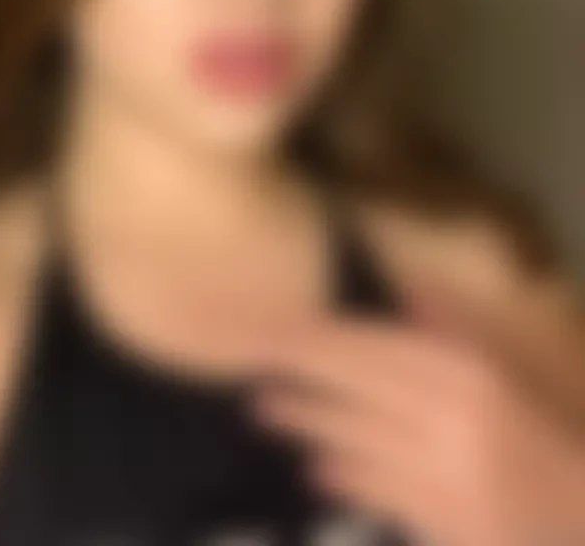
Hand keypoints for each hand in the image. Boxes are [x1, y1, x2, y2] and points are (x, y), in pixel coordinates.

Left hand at [251, 316, 584, 545]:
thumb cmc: (533, 429)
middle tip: (251, 357)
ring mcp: (446, 471)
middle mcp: (453, 414)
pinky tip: (313, 466)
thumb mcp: (500, 368)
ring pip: (360, 437)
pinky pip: (380, 490)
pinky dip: (345, 476)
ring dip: (307, 420)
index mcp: (467, 371)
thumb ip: (450, 326)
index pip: (380, 345)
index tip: (280, 326)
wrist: (578, 507)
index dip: (325, 335)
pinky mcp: (443, 520)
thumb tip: (407, 283)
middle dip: (303, 368)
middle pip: (361, 383)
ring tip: (262, 407)